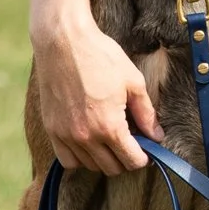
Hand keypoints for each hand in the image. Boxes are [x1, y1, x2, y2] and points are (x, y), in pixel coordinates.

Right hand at [32, 0, 156, 173]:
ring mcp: (66, 135)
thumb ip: (146, 113)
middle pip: (111, 168)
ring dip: (104, 159)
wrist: (63, 41)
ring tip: (110, 140)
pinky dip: (80, 158)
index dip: (143, 158)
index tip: (146, 149)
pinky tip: (89, 142)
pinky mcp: (51, 129)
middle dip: (125, 159)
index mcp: (109, 126)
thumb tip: (156, 136)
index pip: (132, 161)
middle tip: (130, 142)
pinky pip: (67, 160)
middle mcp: (86, 137)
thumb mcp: (133, 82)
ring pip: (90, 166)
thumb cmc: (101, 56)